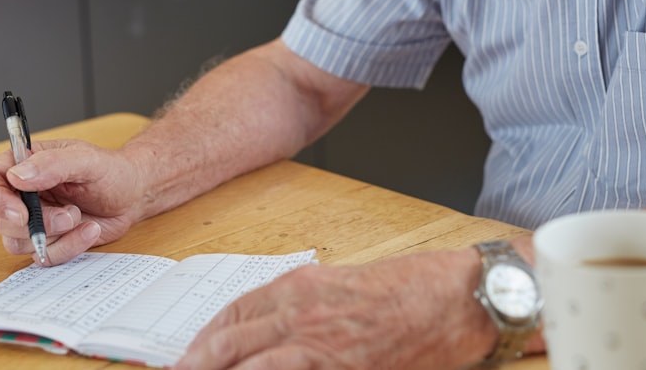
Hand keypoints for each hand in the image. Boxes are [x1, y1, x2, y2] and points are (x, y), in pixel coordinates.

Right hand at [0, 139, 144, 264]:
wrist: (132, 194)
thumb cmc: (109, 170)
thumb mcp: (86, 159)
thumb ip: (53, 164)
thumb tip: (18, 176)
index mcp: (22, 165)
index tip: (18, 213)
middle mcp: (20, 194)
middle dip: (34, 223)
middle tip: (68, 215)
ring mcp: (31, 220)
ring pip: (17, 242)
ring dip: (53, 234)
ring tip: (80, 216)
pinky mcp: (46, 241)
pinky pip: (43, 256)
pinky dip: (68, 246)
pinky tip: (89, 229)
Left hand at [173, 249, 499, 369]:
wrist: (457, 297)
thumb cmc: (409, 289)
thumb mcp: (342, 283)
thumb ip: (301, 305)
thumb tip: (268, 334)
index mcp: (297, 287)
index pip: (230, 316)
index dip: (202, 343)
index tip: (188, 360)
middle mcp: (299, 314)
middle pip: (225, 348)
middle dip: (194, 367)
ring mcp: (317, 347)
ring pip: (246, 369)